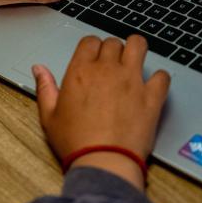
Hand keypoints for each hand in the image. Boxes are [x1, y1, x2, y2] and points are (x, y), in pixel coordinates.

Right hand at [33, 35, 169, 190]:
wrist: (103, 161)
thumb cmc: (75, 142)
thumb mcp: (49, 116)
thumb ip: (45, 88)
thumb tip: (39, 69)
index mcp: (81, 71)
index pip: (90, 41)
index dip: (92, 47)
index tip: (93, 58)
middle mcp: (108, 70)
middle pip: (113, 43)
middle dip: (112, 50)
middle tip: (112, 64)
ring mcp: (132, 80)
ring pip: (138, 46)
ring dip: (136, 49)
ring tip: (134, 60)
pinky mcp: (151, 96)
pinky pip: (162, 75)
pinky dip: (159, 78)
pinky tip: (153, 85)